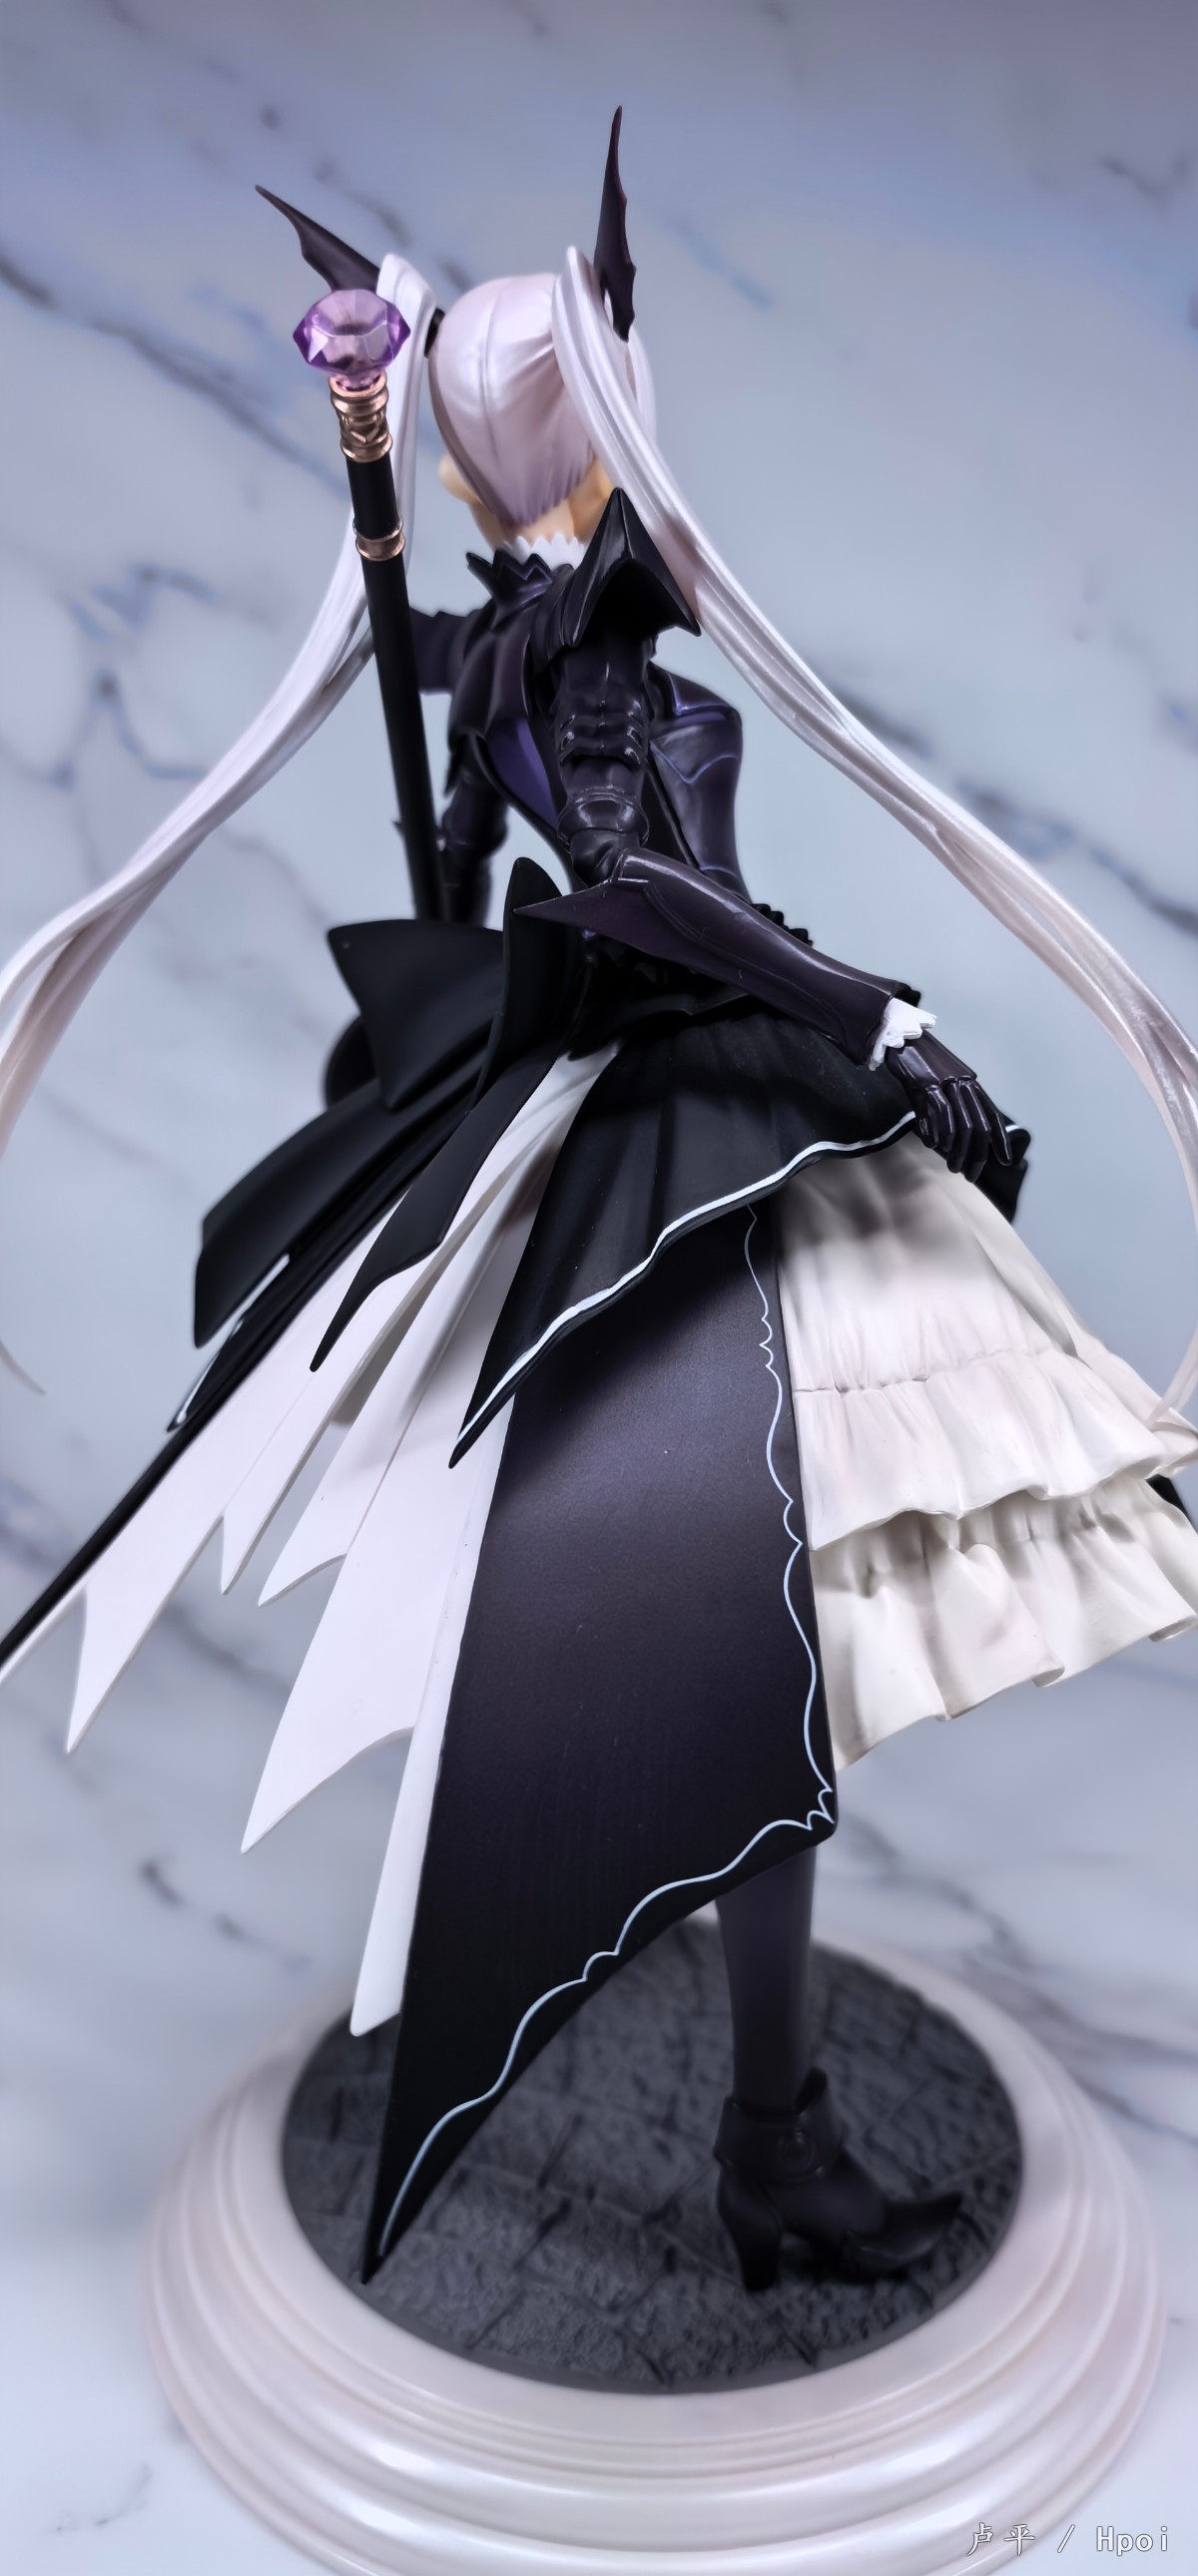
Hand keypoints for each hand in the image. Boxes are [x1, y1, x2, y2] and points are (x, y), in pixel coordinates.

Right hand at [888, 1032, 1011, 1182]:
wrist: (898, 1036)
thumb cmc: (917, 1064)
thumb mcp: (938, 1086)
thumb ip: (945, 1110)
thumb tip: (944, 1142)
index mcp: (970, 1084)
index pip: (992, 1115)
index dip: (1001, 1140)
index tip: (1005, 1161)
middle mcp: (964, 1083)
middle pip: (980, 1125)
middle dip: (978, 1155)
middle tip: (971, 1175)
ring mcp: (947, 1082)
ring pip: (962, 1124)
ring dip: (958, 1151)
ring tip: (953, 1168)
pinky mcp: (927, 1082)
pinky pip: (939, 1112)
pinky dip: (939, 1133)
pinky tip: (935, 1146)